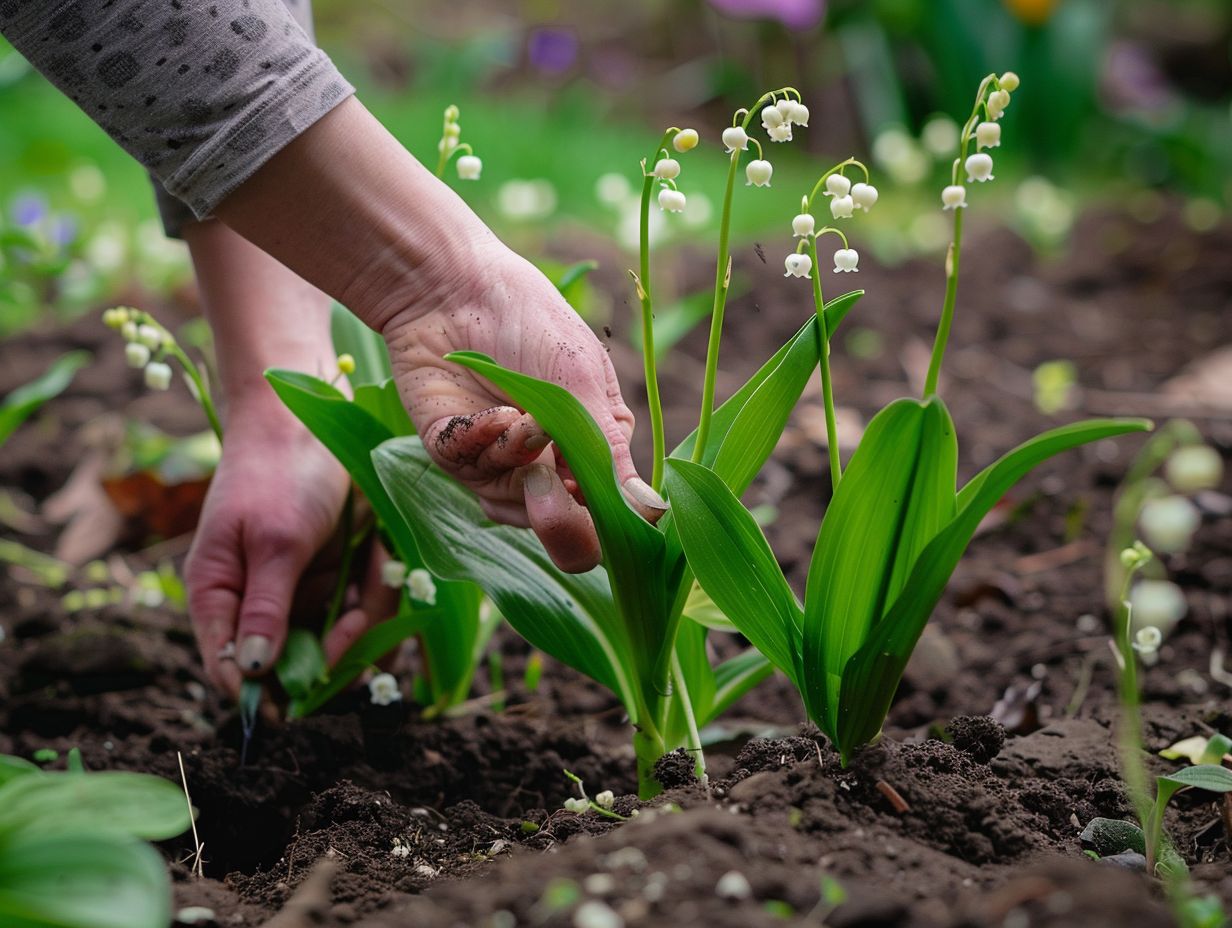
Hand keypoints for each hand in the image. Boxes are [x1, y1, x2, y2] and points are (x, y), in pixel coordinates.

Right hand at [184, 408, 395, 690]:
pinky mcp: (337, 572)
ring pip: (335, 635)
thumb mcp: (276, 543)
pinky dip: (378, 588)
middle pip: (291, 660)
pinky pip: (363, 603)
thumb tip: (248, 673)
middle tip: (357, 629)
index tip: (293, 706)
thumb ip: (266, 609)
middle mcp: (258, 599)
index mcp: (219, 592)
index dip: (258, 691)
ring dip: (364, 614)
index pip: (227, 663)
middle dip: (331, 651)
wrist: (314, 416)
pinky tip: (383, 558)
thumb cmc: (281, 475)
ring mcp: (301, 586)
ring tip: (375, 564)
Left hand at [210, 99, 663, 571]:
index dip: (597, 517)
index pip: (604, 513)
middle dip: (553, 511)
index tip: (588, 490)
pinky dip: (481, 444)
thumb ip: (610, 451)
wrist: (453, 285)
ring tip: (517, 418)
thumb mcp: (581, 383)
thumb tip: (654, 513)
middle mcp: (546, 462)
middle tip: (545, 476)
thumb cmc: (531, 321)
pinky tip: (488, 413)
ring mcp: (497, 460)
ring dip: (515, 461)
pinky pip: (469, 472)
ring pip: (509, 505)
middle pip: (557, 526)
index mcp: (591, 446)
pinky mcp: (452, 450)